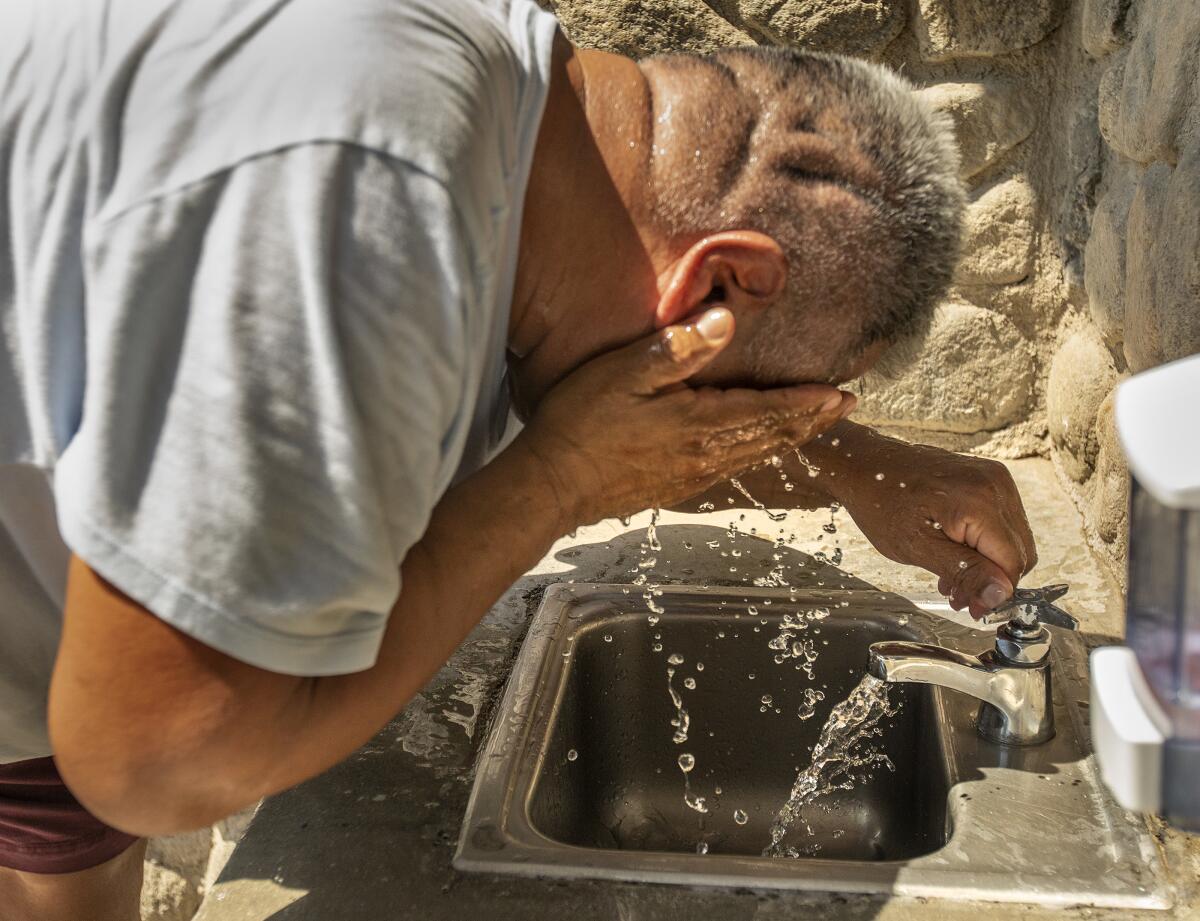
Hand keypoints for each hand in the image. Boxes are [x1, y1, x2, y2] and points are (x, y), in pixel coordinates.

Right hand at [517, 308, 855, 527]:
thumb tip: (726, 321)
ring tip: (813, 426)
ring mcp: (691, 475)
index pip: (768, 410)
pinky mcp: (674, 487)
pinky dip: (756, 454)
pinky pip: (730, 468)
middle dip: (810, 421)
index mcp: (699, 422)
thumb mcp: (624, 373)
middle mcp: (705, 454)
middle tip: (845, 408)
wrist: (553, 484)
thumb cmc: (582, 422)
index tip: (842, 393)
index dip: (808, 402)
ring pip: (754, 455)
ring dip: (789, 438)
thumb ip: (677, 348)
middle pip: (771, 437)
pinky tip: (756, 449)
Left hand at [820, 428, 1036, 617]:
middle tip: (959, 597)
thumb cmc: (881, 502)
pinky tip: (956, 554)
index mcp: (980, 502)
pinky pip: (1000, 520)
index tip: (973, 608)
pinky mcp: (987, 477)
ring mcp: (994, 478)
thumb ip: (965, 572)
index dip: (995, 591)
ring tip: (952, 578)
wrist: (864, 464)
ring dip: (987, 563)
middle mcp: (996, 485)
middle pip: (1018, 551)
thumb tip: (999, 596)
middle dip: (991, 580)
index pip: (1013, 562)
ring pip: (1012, 538)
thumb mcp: (918, 547)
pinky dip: (983, 542)